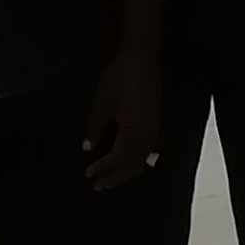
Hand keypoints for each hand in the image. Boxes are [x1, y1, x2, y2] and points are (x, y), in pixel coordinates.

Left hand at [83, 46, 161, 187]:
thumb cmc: (119, 78)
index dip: (103, 169)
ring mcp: (154, 129)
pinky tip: (130, 160)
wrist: (142, 58)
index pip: (117, 158)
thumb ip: (95, 127)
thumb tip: (87, 148)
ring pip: (143, 159)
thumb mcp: (102, 102)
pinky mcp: (157, 122)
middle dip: (115, 177)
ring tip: (113, 178)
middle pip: (132, 165)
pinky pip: (149, 150)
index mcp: (131, 132)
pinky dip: (137, 161)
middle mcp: (146, 135)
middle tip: (99, 186)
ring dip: (127, 171)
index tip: (89, 175)